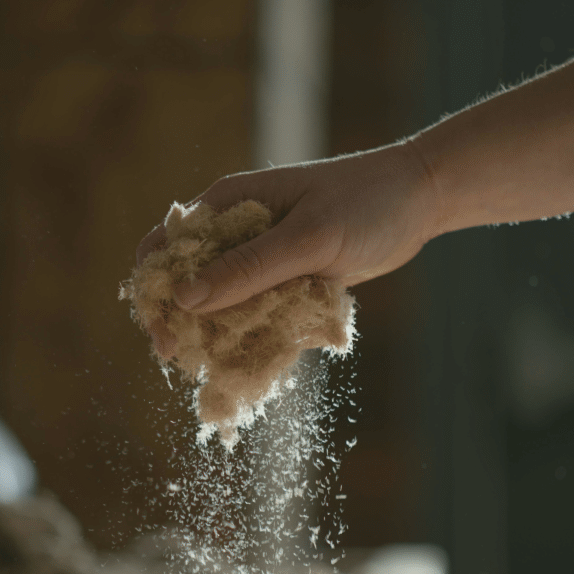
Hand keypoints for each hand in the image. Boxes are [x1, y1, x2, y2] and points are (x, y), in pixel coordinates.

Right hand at [136, 141, 435, 358]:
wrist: (418, 202)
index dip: (155, 291)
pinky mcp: (285, 281)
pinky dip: (255, 338)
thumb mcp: (308, 237)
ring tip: (220, 371)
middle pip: (189, 283)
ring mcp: (261, 259)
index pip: (167, 246)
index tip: (165, 336)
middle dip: (184, 323)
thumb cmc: (365, 203)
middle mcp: (237, 232)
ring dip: (218, 337)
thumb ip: (249, 268)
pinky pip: (257, 314)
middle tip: (187, 364)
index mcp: (228, 204)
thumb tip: (185, 298)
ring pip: (222, 305)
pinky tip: (256, 365)